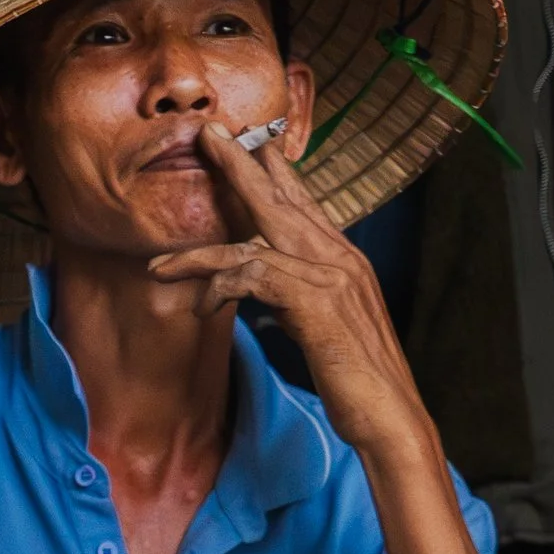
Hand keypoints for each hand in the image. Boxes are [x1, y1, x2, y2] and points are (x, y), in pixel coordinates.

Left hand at [149, 119, 430, 457]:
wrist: (391, 417)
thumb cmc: (360, 382)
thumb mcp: (327, 331)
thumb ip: (302, 303)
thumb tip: (270, 295)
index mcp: (345, 261)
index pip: (304, 203)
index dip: (273, 172)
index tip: (246, 146)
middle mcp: (341, 258)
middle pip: (282, 199)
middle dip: (241, 166)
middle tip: (208, 136)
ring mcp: (332, 277)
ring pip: (257, 239)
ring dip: (201, 254)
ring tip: (162, 265)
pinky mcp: (317, 303)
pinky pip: (256, 275)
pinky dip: (222, 287)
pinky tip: (201, 307)